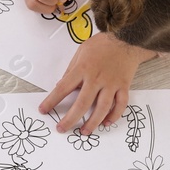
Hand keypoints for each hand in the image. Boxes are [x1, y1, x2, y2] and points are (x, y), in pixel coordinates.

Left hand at [39, 32, 155, 134]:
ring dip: (92, 123)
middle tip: (61, 129)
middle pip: (81, 104)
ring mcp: (111, 84)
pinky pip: (120, 105)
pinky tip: (107, 122)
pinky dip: (114, 116)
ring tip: (84, 132)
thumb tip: (61, 84)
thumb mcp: (81, 51)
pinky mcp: (123, 86)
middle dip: (70, 119)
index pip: (63, 88)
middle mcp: (96, 78)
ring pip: (101, 108)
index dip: (51, 101)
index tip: (43, 110)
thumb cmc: (102, 44)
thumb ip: (71, 69)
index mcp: (83, 68)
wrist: (126, 38)